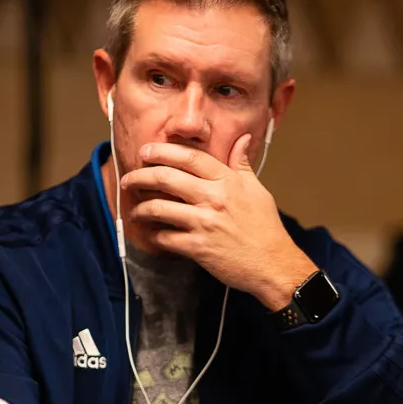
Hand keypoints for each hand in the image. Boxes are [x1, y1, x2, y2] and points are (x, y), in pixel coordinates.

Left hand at [122, 139, 316, 308]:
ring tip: (135, 211)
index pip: (189, 157)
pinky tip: (151, 234)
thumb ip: (242, 164)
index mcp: (227, 181)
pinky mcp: (198, 248)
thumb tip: (243, 139)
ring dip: (140, 209)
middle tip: (129, 179)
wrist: (273, 264)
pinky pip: (165, 238)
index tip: (146, 151)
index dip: (163, 151)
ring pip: (159, 208)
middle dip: (140, 176)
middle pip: (166, 178)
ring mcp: (204, 223)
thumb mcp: (257, 190)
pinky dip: (154, 235)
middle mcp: (214, 198)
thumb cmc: (266, 228)